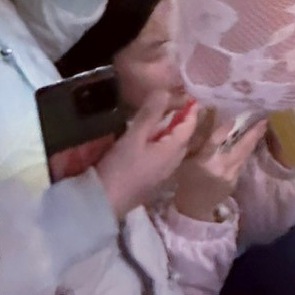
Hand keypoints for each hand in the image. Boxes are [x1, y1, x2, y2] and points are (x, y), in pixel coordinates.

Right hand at [94, 89, 200, 218]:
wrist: (103, 204)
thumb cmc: (120, 168)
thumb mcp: (133, 137)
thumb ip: (150, 114)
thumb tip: (166, 91)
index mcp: (173, 151)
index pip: (189, 126)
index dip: (190, 111)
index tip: (192, 97)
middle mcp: (173, 163)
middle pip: (183, 138)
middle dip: (182, 122)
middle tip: (177, 106)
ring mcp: (162, 175)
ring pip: (172, 149)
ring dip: (171, 134)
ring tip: (163, 121)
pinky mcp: (151, 182)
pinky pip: (162, 159)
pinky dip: (161, 146)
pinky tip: (149, 143)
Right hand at [170, 108, 269, 221]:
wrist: (194, 206)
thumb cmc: (187, 179)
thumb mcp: (186, 160)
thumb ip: (197, 142)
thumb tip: (207, 117)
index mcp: (201, 162)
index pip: (213, 143)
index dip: (223, 131)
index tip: (234, 118)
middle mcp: (218, 168)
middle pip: (239, 148)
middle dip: (252, 134)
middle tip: (264, 120)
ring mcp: (229, 176)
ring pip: (244, 155)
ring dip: (254, 140)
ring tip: (262, 126)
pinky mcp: (235, 181)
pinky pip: (242, 162)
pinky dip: (247, 151)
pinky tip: (253, 142)